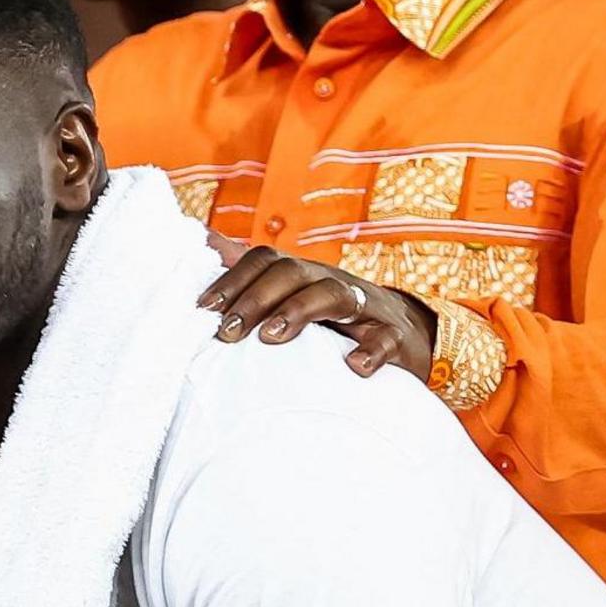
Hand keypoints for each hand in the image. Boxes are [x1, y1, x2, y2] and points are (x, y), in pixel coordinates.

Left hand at [200, 234, 435, 379]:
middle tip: (226, 333)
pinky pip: (386, 338)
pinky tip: (355, 366)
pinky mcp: (396, 338)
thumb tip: (200, 240)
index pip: (264, 260)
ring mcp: (367, 308)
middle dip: (254, 299)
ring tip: (270, 337)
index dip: (232, 280)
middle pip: (292, 272)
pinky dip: (371, 350)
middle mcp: (331, 282)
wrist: (405, 337)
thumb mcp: (291, 298)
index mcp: (302, 276)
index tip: (202, 309)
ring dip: (299, 311)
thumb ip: (249, 275)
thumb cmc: (332, 319)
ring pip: (335, 294)